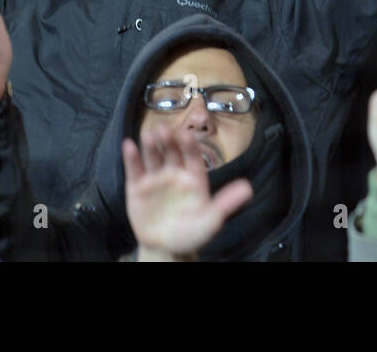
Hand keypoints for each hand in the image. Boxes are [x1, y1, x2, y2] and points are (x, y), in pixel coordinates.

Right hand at [123, 125, 252, 259]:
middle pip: (172, 152)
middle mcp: (175, 172)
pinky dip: (131, 157)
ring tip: (148, 134)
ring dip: (151, 146)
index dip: (190, 146)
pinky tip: (128, 145)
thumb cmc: (192, 232)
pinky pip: (135, 169)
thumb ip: (226, 203)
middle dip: (168, 140)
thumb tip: (248, 188)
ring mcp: (155, 178)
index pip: (193, 157)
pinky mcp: (137, 186)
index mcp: (194, 177)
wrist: (166, 248)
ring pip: (153, 157)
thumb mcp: (211, 220)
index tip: (186, 135)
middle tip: (164, 128)